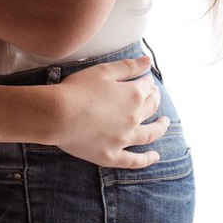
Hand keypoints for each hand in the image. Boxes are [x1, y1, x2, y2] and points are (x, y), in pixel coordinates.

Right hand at [52, 55, 169, 167]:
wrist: (58, 115)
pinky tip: (155, 157)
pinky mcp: (112, 155)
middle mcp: (134, 118)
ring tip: (165, 123)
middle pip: (151, 108)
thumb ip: (128, 66)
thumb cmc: (77, 89)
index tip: (145, 79)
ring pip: (149, 134)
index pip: (146, 86)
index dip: (146, 81)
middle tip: (155, 95)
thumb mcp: (102, 71)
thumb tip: (148, 61)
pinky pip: (134, 161)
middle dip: (154, 99)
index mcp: (133, 96)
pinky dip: (146, 159)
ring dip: (160, 128)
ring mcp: (124, 139)